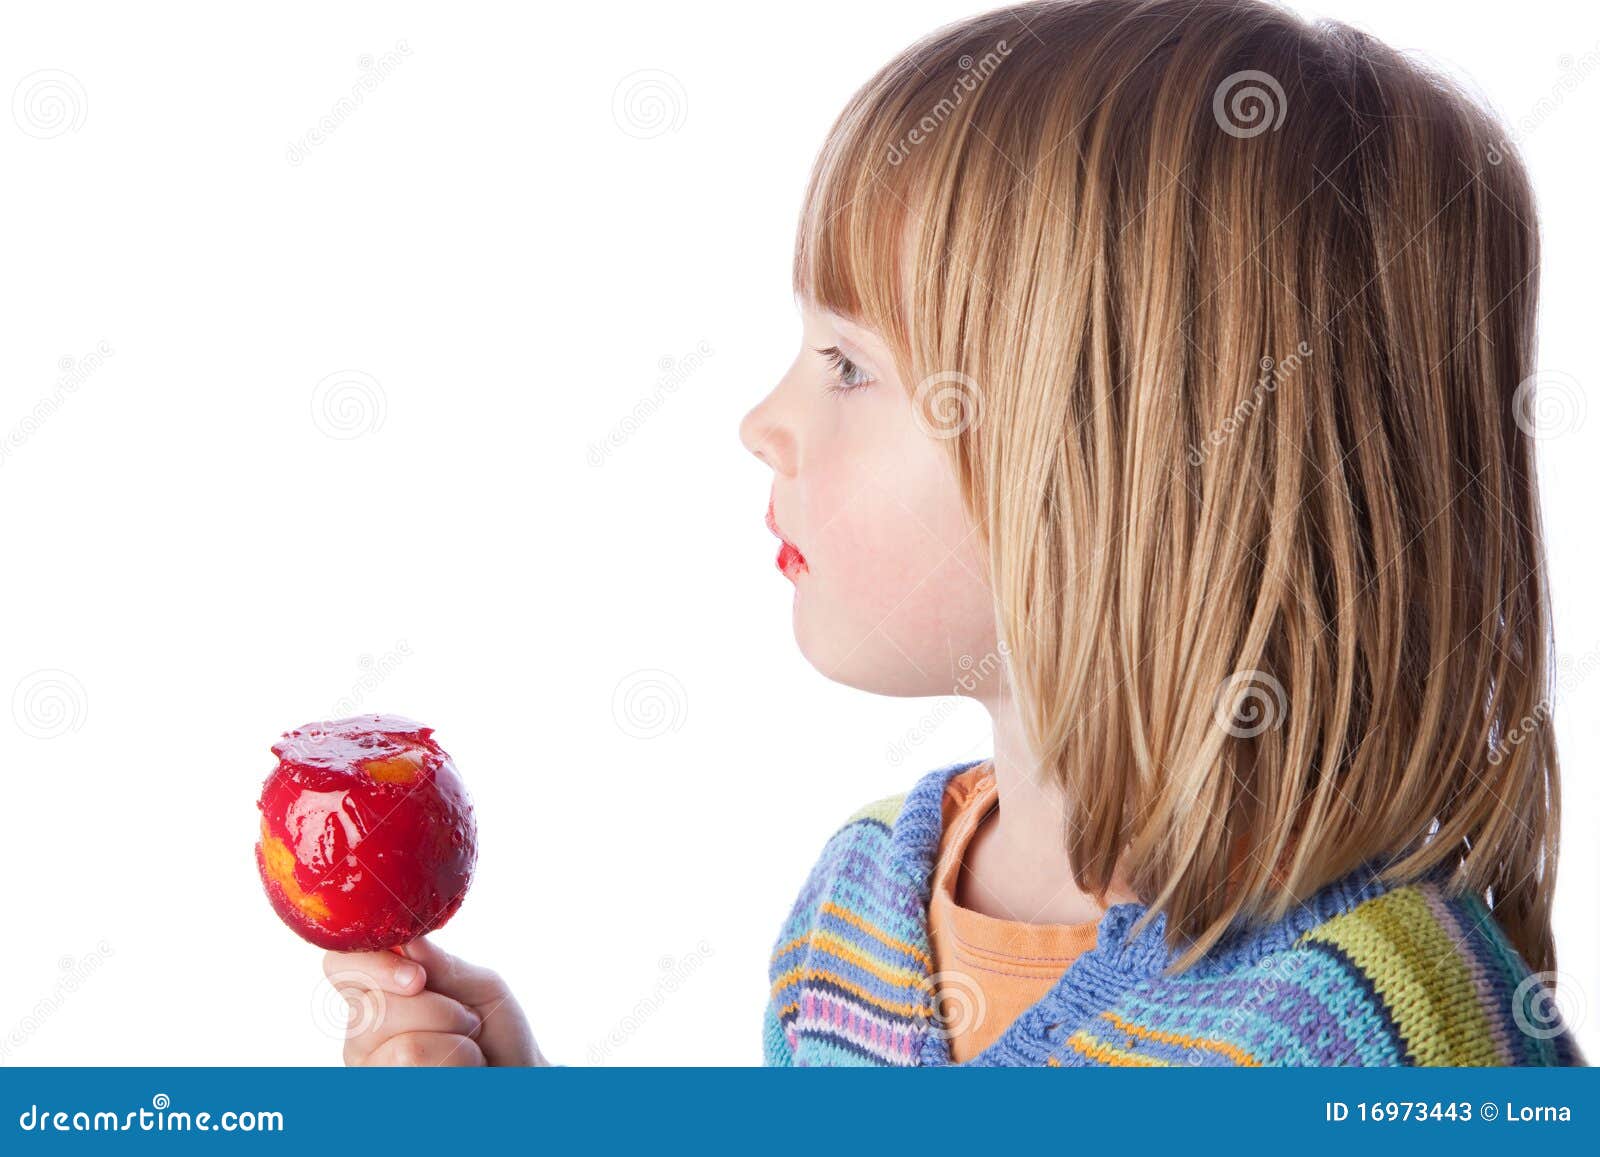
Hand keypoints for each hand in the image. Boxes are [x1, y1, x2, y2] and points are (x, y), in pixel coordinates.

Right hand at [323, 936, 548, 1065]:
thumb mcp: (480, 987)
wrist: (516, 1080)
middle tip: (468, 1021)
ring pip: (404, 1049)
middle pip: (374, 1010)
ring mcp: (367, 1072)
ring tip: (470, 1051)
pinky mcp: (385, 1094)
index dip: (372, 966)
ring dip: (457, 1045)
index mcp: (376, 992)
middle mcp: (361, 1033)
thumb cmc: (496, 1031)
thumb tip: (409, 940)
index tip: (418, 978)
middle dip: (439, 1012)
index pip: (338, 965)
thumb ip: (442, 965)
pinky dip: (460, 1067)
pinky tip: (464, 1074)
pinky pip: (421, 1075)